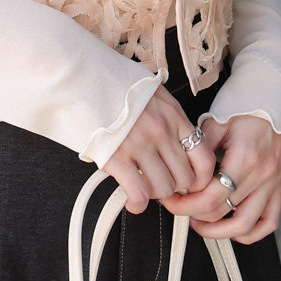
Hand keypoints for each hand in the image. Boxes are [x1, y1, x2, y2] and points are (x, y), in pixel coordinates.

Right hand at [103, 85, 216, 213]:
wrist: (77, 76)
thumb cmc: (109, 81)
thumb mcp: (148, 90)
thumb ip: (165, 113)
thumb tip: (175, 135)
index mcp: (172, 113)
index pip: (204, 158)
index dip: (200, 178)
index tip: (189, 182)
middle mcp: (160, 130)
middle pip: (185, 178)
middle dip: (174, 187)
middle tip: (160, 183)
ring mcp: (139, 144)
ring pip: (164, 189)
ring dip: (154, 194)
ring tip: (143, 186)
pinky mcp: (116, 156)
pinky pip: (139, 194)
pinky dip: (137, 204)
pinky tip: (131, 200)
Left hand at [162, 115, 280, 242]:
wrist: (274, 102)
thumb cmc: (244, 107)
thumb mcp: (216, 121)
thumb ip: (200, 146)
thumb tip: (180, 168)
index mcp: (244, 158)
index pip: (210, 196)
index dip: (185, 204)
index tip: (170, 199)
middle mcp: (260, 175)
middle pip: (222, 210)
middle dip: (194, 214)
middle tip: (178, 208)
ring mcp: (271, 185)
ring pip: (245, 225)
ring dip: (219, 231)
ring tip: (200, 224)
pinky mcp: (278, 188)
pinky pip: (268, 222)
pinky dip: (250, 232)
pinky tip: (231, 228)